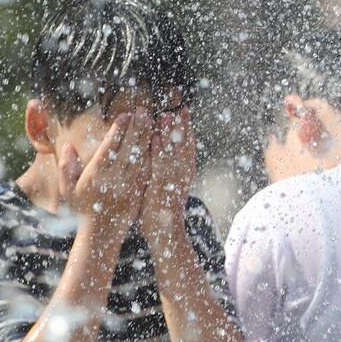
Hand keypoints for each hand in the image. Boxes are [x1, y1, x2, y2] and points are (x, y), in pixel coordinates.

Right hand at [59, 108, 152, 232]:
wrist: (102, 232)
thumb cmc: (82, 207)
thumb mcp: (68, 189)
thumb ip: (66, 168)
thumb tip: (67, 146)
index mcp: (96, 175)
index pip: (110, 147)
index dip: (119, 130)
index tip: (126, 115)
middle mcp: (115, 180)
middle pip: (129, 149)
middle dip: (138, 128)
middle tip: (144, 111)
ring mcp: (130, 186)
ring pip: (141, 158)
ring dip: (148, 138)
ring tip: (154, 121)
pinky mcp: (140, 192)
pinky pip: (149, 171)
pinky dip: (154, 156)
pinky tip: (160, 143)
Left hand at [140, 107, 196, 243]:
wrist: (166, 233)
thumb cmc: (164, 211)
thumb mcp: (171, 187)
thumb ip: (169, 170)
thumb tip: (165, 153)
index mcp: (184, 173)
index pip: (188, 147)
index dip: (187, 130)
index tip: (185, 113)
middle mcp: (182, 175)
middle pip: (184, 146)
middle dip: (182, 127)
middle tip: (181, 108)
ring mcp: (172, 181)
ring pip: (173, 153)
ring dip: (170, 134)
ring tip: (166, 116)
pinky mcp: (160, 187)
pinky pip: (159, 166)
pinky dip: (157, 151)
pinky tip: (153, 138)